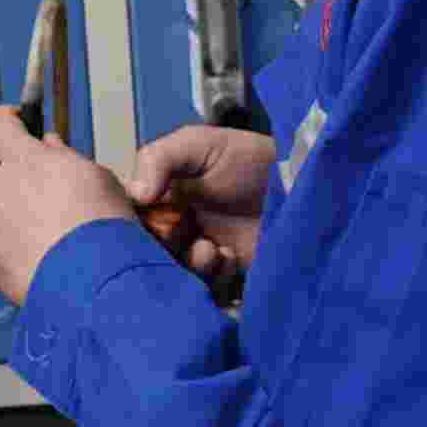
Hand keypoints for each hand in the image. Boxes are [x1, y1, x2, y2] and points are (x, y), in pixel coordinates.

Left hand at [0, 106, 142, 309]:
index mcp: (25, 163)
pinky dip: (10, 257)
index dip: (1, 122)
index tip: (9, 123)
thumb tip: (51, 149)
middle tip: (3, 190)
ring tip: (32, 236)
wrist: (94, 279)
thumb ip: (65, 159)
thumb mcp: (98, 178)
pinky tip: (37, 262)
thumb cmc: (102, 229)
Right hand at [128, 124, 273, 295]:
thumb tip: (135, 195)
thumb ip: (159, 158)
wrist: (298, 184)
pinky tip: (225, 257)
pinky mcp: (225, 269)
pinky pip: (204, 282)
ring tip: (207, 250)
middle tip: (174, 237)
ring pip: (172, 266)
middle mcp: (176, 221)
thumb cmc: (248, 159)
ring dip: (185, 261)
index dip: (128, 220)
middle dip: (156, 246)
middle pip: (147, 245)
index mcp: (164, 192)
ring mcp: (200, 247)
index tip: (138, 222)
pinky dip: (211, 273)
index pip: (131, 212)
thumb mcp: (199, 144)